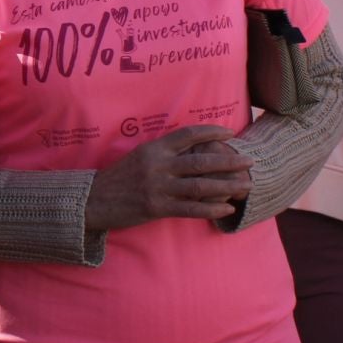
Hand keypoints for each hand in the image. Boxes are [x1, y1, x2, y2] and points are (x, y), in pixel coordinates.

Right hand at [84, 125, 253, 232]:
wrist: (94, 199)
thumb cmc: (119, 178)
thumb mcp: (139, 157)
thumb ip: (164, 154)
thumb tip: (192, 151)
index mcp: (154, 148)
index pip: (188, 135)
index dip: (211, 132)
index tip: (229, 133)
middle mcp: (158, 165)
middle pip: (200, 161)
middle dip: (229, 161)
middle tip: (249, 161)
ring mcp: (158, 187)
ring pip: (200, 185)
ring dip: (227, 186)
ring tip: (246, 185)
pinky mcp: (156, 207)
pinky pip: (190, 208)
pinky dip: (210, 209)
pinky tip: (226, 209)